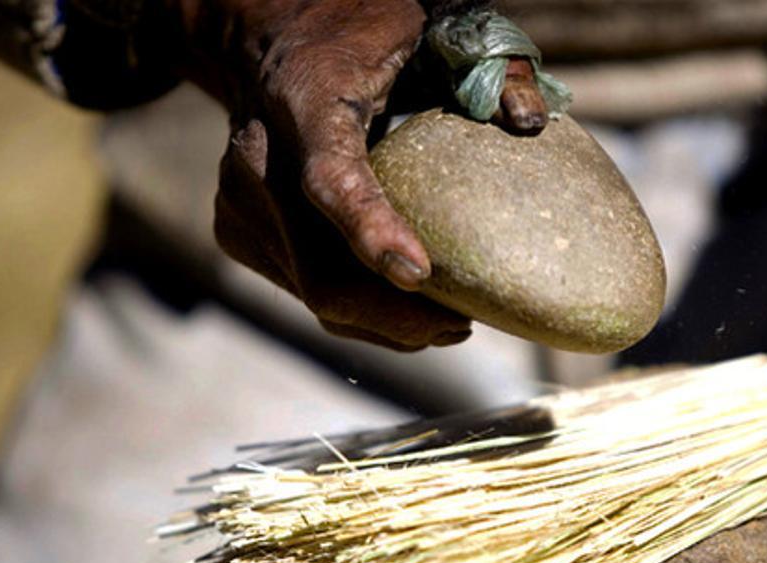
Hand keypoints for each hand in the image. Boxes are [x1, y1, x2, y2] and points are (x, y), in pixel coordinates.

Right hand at [165, 0, 548, 349]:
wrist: (265, 36)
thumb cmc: (361, 33)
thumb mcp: (427, 27)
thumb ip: (485, 65)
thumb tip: (531, 122)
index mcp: (305, 99)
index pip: (329, 178)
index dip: (371, 232)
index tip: (421, 273)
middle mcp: (258, 156)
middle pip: (319, 272)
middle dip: (394, 317)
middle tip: (461, 328)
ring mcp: (238, 200)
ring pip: (312, 293)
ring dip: (381, 322)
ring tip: (443, 322)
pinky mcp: (235, 229)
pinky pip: (301, 290)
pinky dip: (354, 308)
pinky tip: (396, 300)